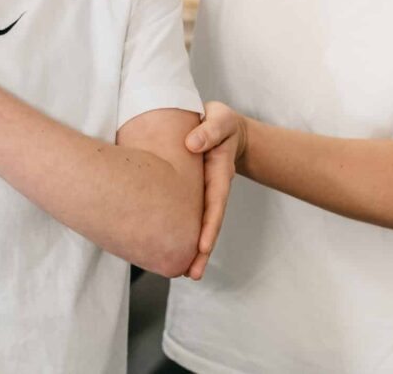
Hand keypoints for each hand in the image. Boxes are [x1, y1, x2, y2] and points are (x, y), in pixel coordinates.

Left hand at [182, 100, 247, 279]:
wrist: (221, 124)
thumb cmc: (221, 121)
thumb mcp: (221, 119)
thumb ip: (209, 130)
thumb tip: (191, 145)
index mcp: (220, 171)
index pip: (216, 202)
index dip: (209, 225)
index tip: (203, 247)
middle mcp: (213, 186)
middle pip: (209, 221)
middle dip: (203, 249)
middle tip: (193, 273)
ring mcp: (203, 191)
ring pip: (198, 222)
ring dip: (195, 249)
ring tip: (186, 273)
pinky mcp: (192, 191)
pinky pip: (187, 213)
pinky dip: (184, 231)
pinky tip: (171, 247)